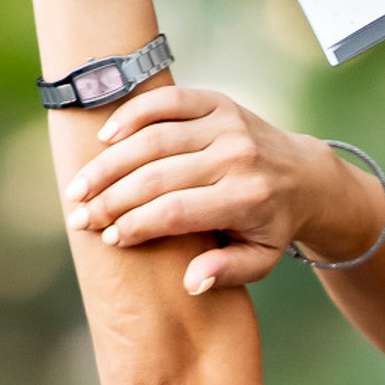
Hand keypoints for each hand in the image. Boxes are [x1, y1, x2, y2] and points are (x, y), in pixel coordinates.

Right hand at [61, 88, 384, 294]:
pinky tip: (106, 139)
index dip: (136, 225)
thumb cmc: (272, 226)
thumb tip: (191, 284)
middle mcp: (236, 157)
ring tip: (79, 186)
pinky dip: (132, 115)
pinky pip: (167, 101)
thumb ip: (228, 272)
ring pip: (154, 139)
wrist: (305, 176)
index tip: (108, 238)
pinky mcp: (218, 101)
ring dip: (109, 163)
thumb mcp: (261, 259)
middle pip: (157, 176)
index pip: (176, 212)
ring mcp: (227, 124)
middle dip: (110, 199)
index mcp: (247, 199)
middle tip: (79, 216)